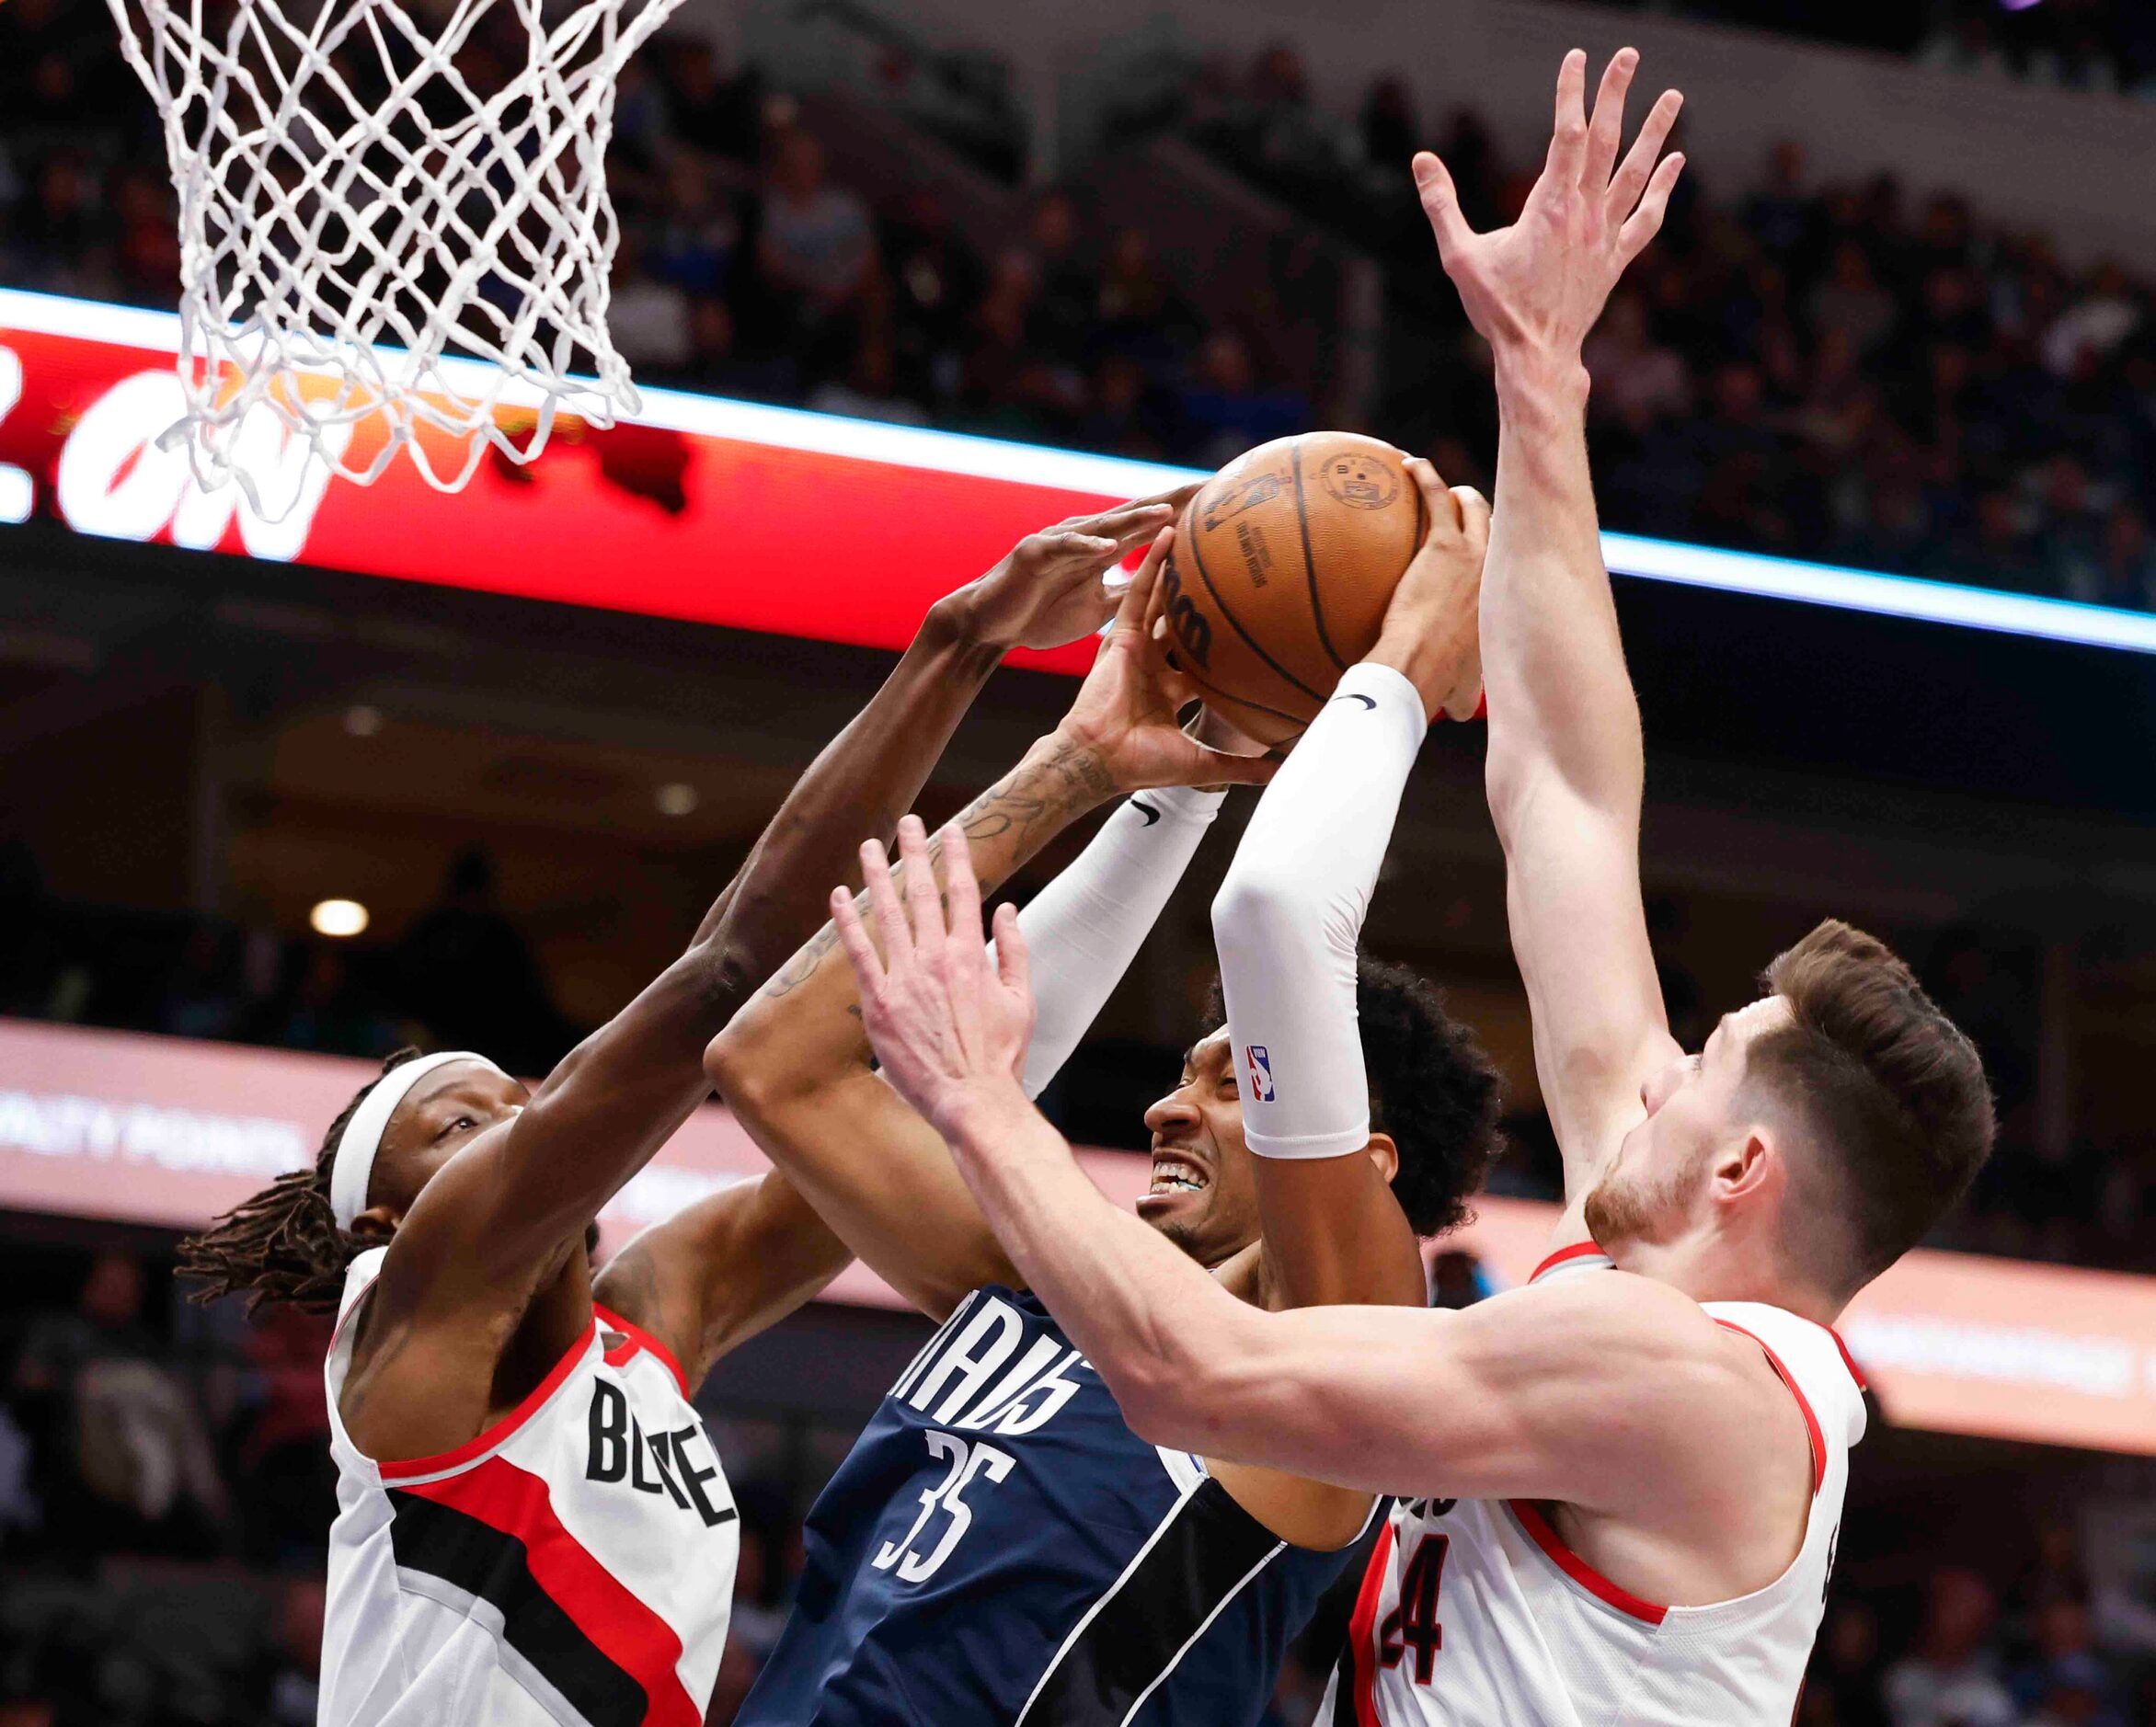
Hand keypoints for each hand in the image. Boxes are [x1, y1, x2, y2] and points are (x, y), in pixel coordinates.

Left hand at [830, 816, 1034, 1140]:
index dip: (956, 855)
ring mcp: (905, 978)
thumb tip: (1008, 910)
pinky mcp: (879, 1002)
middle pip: (921, 891)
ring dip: (876, 874)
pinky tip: (837, 896)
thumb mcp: (1023, 999)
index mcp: (973, 954)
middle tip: (907, 821)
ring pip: (887, 913)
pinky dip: (847, 921)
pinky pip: (858, 952)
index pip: (963, 891)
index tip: (951, 830)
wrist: (971, 1098)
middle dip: (913, 851)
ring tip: (868, 846)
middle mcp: (936, 957)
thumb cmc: (1000, 1056)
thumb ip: (1015, 951)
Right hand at [949, 484, 1202, 651]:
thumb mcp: (1101, 608)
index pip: (1155, 525)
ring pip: (1105, 526)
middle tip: (1211, 490)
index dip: (1189, 514)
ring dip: (1136, 519)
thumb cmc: (1044, 613)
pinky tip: (1108, 547)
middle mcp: (1088, 536)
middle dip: (1174, 501)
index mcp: (1106, 547)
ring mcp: (1061, 541)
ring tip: (1169, 512)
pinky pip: (1063, 548)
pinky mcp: (1035, 554)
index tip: (1226, 505)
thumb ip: (1132, 594)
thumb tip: (1173, 598)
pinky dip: (1086, 546)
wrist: (992, 624)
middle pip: (1138, 514)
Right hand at [1055, 526, 1279, 794]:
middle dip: (1204, 600)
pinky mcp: (1120, 635)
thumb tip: (1282, 771)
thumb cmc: (1143, 764)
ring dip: (1179, 569)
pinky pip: (1138, 593)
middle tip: (1232, 569)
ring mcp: (1137, 648)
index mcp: (1171, 691)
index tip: (1255, 625)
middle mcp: (1154, 665)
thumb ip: (1241, 767)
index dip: (1225, 644)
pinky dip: (1152, 565)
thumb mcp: (1203, 764)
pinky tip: (1167, 535)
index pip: (1205, 660)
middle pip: (1185, 624)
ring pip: (1162, 601)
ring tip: (1200, 535)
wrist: (1101, 759)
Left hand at [1368, 459, 1488, 721]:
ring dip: (1460, 491)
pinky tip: (1406, 464)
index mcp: (1502, 603)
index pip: (1510, 568)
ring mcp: (1475, 555)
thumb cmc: (1438, 683)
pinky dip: (1425, 476)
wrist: (1422, 666)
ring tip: (1442, 481)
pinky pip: (1436, 497)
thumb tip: (1466, 714)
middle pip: (1503, 528)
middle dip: (1489, 513)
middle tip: (1470, 504)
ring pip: (1476, 506)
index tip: (1493, 550)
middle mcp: (1498, 573)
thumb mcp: (1464, 692)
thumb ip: (1467, 695)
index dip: (1505, 554)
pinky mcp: (1443, 545)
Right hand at [1414, 49, 1681, 363]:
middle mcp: (1584, 214)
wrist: (1537, 355)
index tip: (1576, 58)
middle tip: (1628, 55)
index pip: (1566, 135)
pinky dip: (1662, 188)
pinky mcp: (1615, 259)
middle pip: (1606, 141)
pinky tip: (1675, 162)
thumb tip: (1421, 160)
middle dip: (1616, 94)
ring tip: (1674, 96)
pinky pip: (1646, 217)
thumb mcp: (1458, 256)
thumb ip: (1441, 205)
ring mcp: (1605, 236)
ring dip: (1655, 132)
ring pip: (1635, 173)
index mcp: (1549, 207)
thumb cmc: (1496, 309)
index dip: (1571, 92)